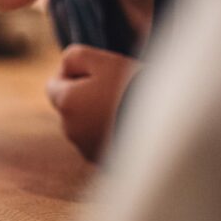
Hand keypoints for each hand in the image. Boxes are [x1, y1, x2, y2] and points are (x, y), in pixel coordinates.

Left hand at [46, 44, 139, 161]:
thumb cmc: (134, 87)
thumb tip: (65, 68)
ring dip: (100, 116)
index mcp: (66, 103)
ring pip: (86, 126)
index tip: (97, 71)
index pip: (53, 85)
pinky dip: (112, 134)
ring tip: (130, 108)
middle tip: (119, 89)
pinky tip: (134, 127)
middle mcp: (70, 129)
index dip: (73, 74)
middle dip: (87, 97)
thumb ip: (74, 58)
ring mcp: (87, 148)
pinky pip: (103, 142)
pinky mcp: (105, 162)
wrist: (167, 125)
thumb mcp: (103, 61)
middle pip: (71, 107)